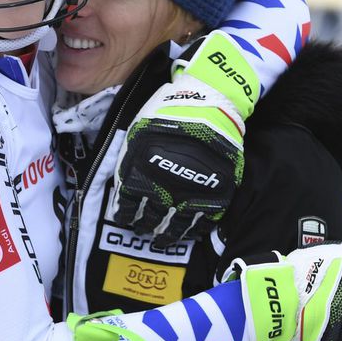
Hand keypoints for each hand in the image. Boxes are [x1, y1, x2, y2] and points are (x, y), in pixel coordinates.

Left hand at [110, 32, 255, 243]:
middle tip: (145, 231)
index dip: (126, 214)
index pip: (128, 203)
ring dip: (169, 234)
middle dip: (146, 226)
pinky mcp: (216, 194)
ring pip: (177, 224)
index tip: (125, 219)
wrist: (210, 101)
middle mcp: (164, 189)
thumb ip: (130, 158)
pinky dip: (197, 228)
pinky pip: (206, 219)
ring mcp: (191, 194)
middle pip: (152, 218)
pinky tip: (192, 230)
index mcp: (141, 174)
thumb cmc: (169, 109)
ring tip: (165, 239)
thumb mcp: (138, 131)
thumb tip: (124, 181)